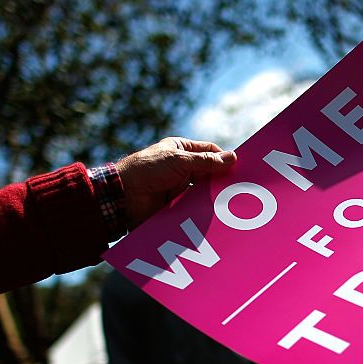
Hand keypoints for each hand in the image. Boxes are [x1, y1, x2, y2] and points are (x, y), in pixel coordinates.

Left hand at [117, 137, 235, 227]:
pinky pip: (195, 206)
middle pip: (209, 172)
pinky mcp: (176, 204)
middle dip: (221, 179)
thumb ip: (206, 161)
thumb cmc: (147, 169)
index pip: (209, 151)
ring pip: (203, 191)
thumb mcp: (179, 160)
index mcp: (180, 149)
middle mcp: (181, 167)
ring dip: (213, 195)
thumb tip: (232, 158)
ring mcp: (178, 187)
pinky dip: (203, 209)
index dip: (223, 158)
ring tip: (229, 202)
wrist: (122, 196)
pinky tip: (215, 213)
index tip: (239, 168)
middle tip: (239, 187)